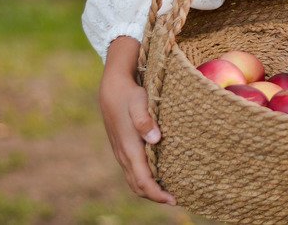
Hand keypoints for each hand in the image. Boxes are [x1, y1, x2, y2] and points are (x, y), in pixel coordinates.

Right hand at [99, 36, 175, 205]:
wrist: (112, 88)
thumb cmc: (130, 94)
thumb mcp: (139, 102)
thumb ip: (145, 120)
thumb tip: (155, 139)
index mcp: (129, 147)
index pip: (142, 179)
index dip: (157, 193)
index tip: (173, 200)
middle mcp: (124, 154)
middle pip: (137, 185)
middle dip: (154, 195)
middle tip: (175, 200)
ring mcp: (122, 152)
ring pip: (133, 179)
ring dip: (149, 189)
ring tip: (168, 192)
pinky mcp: (123, 147)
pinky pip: (132, 171)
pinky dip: (144, 179)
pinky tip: (158, 176)